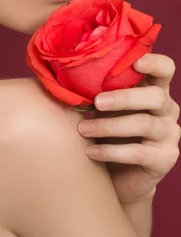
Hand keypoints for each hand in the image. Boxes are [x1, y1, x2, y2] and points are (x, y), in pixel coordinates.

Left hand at [77, 53, 180, 203]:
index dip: (154, 62)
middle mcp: (167, 108)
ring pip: (145, 124)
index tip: (136, 62)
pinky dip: (110, 151)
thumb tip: (67, 72)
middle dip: (124, 97)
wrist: (117, 175)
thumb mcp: (104, 105)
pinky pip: (138, 153)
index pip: (165, 68)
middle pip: (156, 96)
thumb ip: (98, 88)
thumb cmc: (108, 129)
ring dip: (109, 126)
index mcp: (154, 88)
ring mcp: (169, 134)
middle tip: (96, 102)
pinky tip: (91, 152)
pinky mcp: (165, 158)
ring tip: (83, 129)